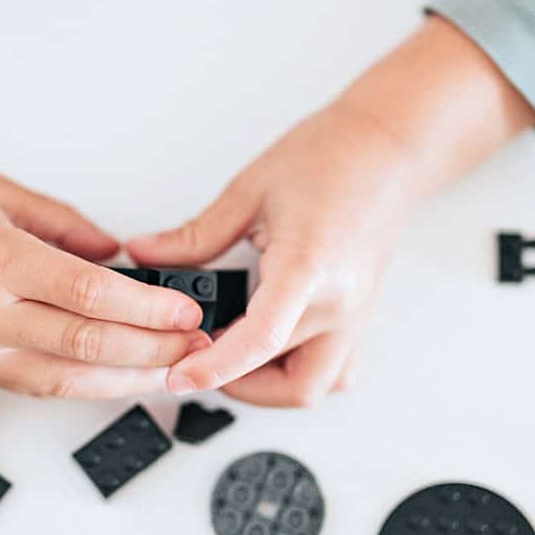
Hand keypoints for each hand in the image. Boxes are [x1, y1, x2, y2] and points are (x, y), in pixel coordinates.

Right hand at [0, 143, 209, 398]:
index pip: (91, 295)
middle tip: (198, 347)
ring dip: (127, 380)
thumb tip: (114, 251)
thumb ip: (63, 224)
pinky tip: (118, 381)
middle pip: (87, 345)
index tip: (187, 311)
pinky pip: (36, 385)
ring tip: (173, 372)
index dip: (148, 309)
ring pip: (66, 380)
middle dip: (153, 351)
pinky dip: (83, 386)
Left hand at [127, 18, 534, 405]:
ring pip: (316, 387)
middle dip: (236, 383)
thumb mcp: (249, 190)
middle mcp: (339, 302)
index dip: (215, 367)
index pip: (261, 339)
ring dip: (271, 387)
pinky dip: (298, 373)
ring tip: (232, 353)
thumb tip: (146, 255)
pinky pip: (335, 371)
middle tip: (197, 357)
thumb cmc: (331, 158)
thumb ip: (195, 235)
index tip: (179, 376)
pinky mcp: (360, 316)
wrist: (388, 147)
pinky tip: (269, 347)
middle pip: (287, 380)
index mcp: (309, 267)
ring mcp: (356, 315)